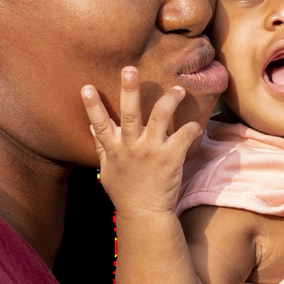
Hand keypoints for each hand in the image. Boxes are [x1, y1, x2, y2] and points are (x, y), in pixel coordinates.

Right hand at [81, 66, 203, 215]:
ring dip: (170, 99)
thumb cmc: (125, 193)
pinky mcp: (171, 158)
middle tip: (130, 68)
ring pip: (160, 117)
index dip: (93, 106)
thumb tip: (91, 128)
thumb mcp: (107, 171)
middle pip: (130, 113)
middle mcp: (131, 147)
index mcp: (114, 149)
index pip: (99, 124)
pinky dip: (192, 128)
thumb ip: (100, 147)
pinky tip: (196, 125)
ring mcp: (151, 151)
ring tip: (179, 88)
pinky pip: (184, 136)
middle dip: (129, 90)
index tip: (87, 87)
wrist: (145, 215)